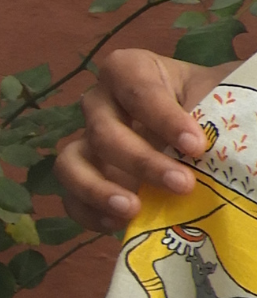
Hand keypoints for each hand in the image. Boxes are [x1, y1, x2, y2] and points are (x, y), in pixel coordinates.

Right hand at [53, 48, 230, 232]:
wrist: (204, 139)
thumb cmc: (210, 109)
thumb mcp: (218, 96)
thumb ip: (216, 108)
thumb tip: (227, 132)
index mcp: (132, 72)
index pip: (133, 85)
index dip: (161, 115)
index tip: (195, 145)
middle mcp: (102, 105)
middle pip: (102, 130)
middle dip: (142, 161)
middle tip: (183, 184)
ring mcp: (88, 145)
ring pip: (70, 163)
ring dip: (97, 189)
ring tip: (133, 210)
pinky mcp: (87, 181)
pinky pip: (71, 198)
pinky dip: (90, 213)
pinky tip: (120, 224)